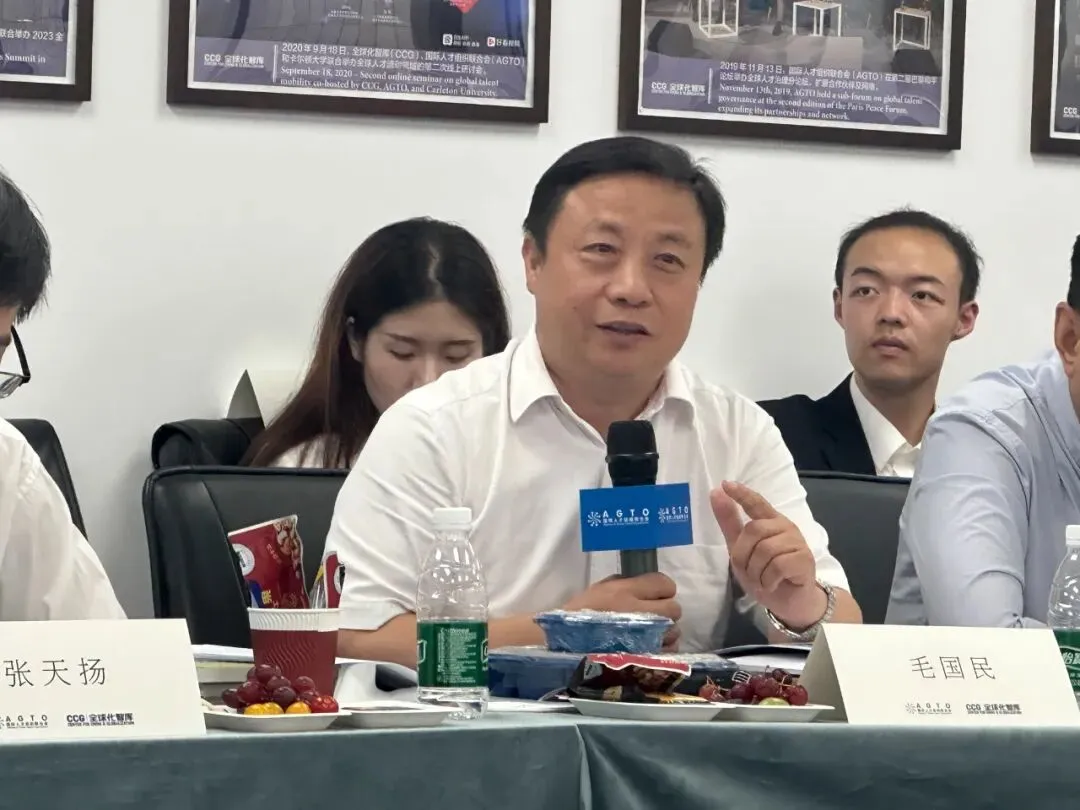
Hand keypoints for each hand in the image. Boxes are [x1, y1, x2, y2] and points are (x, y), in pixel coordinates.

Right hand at [563, 573, 681, 650]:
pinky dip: (663, 649)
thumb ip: (624, 584)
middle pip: (674, 607)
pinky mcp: (645, 658)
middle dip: (666, 611)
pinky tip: (649, 648)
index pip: (664, 583)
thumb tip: (645, 585)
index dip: (661, 589)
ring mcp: (645, 637)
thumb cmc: (579, 616)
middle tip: (653, 616)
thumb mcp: (598, 590)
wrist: (564, 647)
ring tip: (650, 635)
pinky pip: (668, 651)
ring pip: (674, 631)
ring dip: (666, 632)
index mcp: (625, 591)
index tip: (653, 595)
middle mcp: (639, 612)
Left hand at [710, 481, 825, 629]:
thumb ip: (730, 523)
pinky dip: (768, 580)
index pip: (756, 502)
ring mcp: (797, 542)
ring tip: (763, 580)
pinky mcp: (805, 559)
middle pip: (754, 530)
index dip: (742, 494)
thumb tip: (715, 492)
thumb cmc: (764, 574)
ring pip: (765, 550)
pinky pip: (777, 566)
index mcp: (769, 521)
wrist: (788, 602)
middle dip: (744, 555)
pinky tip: (772, 584)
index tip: (726, 484)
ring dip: (756, 572)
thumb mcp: (741, 550)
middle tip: (750, 571)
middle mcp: (784, 526)